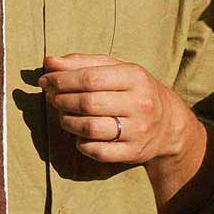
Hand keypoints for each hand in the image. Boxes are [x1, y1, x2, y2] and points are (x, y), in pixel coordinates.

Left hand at [40, 54, 187, 164]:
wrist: (168, 124)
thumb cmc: (133, 90)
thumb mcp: (115, 70)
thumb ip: (82, 63)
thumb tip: (49, 61)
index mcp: (136, 77)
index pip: (90, 78)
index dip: (62, 80)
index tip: (45, 81)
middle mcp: (140, 103)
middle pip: (88, 103)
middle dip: (62, 101)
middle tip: (53, 99)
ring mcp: (138, 130)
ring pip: (90, 128)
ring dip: (68, 122)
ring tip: (63, 116)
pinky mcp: (133, 152)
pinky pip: (97, 151)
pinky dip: (81, 143)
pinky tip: (79, 135)